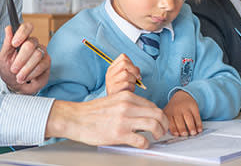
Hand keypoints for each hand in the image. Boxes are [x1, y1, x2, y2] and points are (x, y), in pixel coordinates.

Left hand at [0, 24, 50, 93]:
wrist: (16, 85)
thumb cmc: (9, 69)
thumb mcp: (3, 58)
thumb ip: (6, 43)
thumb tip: (8, 28)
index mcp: (22, 39)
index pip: (27, 27)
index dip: (22, 33)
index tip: (14, 43)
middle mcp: (34, 43)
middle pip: (31, 44)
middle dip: (21, 59)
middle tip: (14, 69)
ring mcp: (42, 51)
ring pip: (37, 55)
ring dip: (25, 68)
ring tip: (19, 77)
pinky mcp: (47, 61)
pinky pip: (41, 65)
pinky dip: (31, 73)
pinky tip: (26, 77)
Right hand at [45, 91, 168, 147]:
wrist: (76, 118)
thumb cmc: (93, 112)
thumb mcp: (114, 100)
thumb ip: (129, 104)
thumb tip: (144, 114)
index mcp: (127, 96)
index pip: (152, 105)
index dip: (160, 115)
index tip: (161, 122)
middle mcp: (127, 106)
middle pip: (157, 114)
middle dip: (164, 124)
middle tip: (163, 131)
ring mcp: (124, 120)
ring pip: (153, 125)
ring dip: (158, 133)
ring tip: (156, 137)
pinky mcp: (119, 134)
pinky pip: (141, 140)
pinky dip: (146, 144)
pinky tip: (143, 144)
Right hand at [106, 53, 141, 94]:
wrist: (115, 103)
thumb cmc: (122, 89)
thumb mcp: (125, 77)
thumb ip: (131, 70)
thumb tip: (137, 71)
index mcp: (112, 68)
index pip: (123, 57)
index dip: (132, 63)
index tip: (134, 71)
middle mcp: (109, 73)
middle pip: (124, 63)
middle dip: (134, 70)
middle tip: (137, 78)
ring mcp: (110, 81)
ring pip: (126, 74)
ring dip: (133, 80)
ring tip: (131, 85)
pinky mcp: (112, 90)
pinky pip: (127, 84)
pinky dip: (132, 87)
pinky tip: (129, 90)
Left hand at [163, 90, 201, 136]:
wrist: (182, 95)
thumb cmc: (174, 108)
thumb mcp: (168, 112)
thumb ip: (168, 123)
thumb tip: (173, 136)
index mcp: (169, 112)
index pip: (170, 121)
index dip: (173, 128)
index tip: (177, 135)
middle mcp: (176, 109)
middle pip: (179, 120)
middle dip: (182, 128)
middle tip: (185, 135)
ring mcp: (185, 107)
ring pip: (188, 117)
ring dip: (191, 126)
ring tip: (193, 133)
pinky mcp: (193, 106)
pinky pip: (196, 116)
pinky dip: (198, 123)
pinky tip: (199, 130)